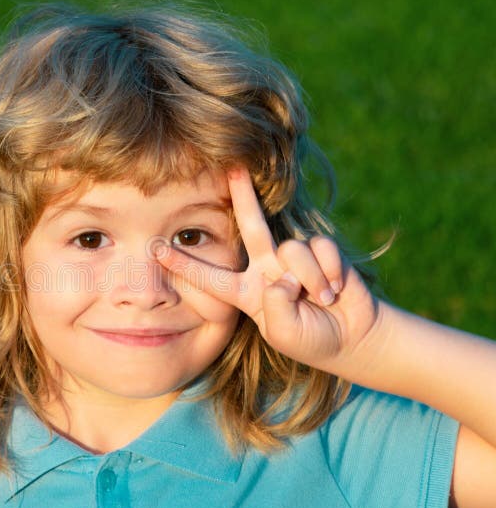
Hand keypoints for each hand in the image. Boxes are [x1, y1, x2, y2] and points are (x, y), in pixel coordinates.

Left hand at [154, 167, 379, 374]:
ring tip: (322, 300)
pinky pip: (319, 249)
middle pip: (250, 226)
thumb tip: (283, 273)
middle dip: (243, 197)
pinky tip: (336, 289)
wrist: (353, 336)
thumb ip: (275, 306)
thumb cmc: (310, 339)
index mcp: (246, 292)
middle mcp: (266, 268)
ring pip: (291, 250)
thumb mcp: (283, 332)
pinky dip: (330, 271)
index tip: (155, 249)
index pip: (211, 277)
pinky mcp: (321, 251)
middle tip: (233, 168)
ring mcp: (293, 258)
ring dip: (310, 278)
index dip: (184, 264)